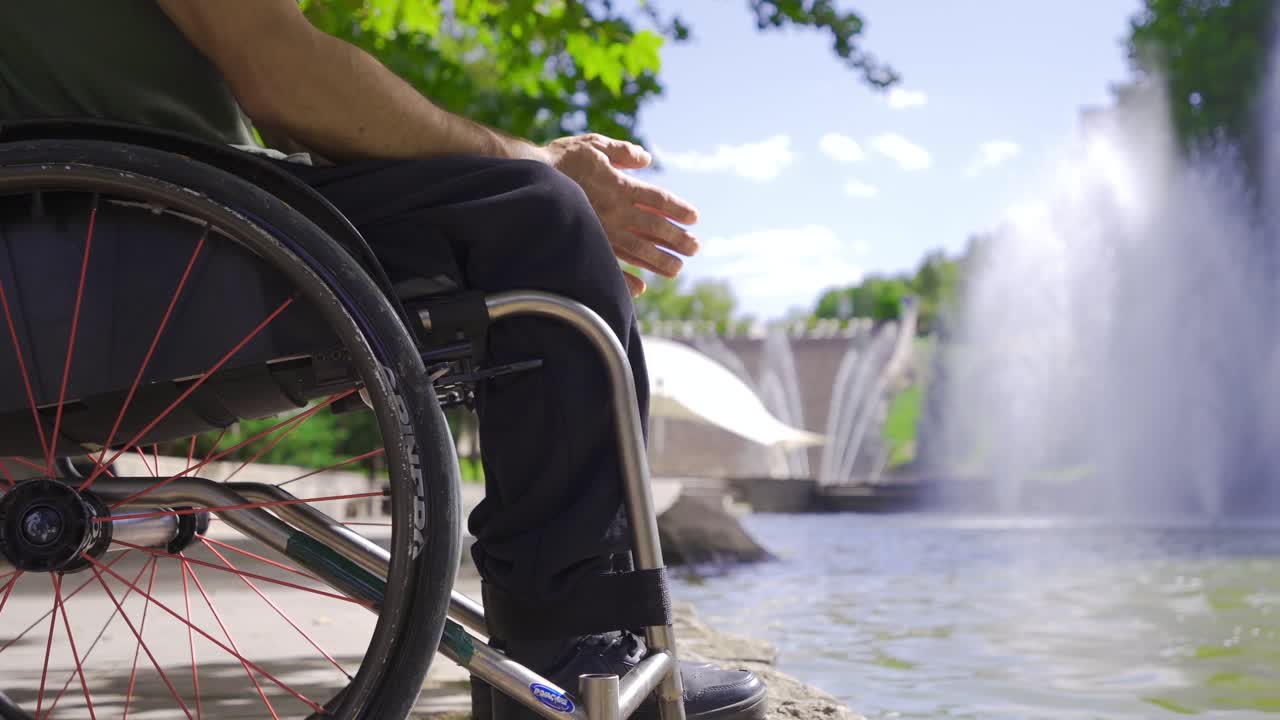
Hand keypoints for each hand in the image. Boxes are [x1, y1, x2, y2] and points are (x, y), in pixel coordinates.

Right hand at [542, 134, 698, 295]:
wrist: (530, 180)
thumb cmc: (561, 159)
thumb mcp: (594, 145)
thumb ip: (622, 152)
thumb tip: (646, 158)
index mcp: (621, 186)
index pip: (657, 199)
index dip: (677, 208)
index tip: (694, 218)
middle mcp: (616, 211)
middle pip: (654, 227)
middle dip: (676, 238)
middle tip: (695, 248)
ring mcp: (603, 230)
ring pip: (638, 249)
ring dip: (659, 261)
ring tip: (677, 269)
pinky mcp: (588, 243)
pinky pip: (610, 264)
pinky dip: (626, 279)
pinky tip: (641, 288)